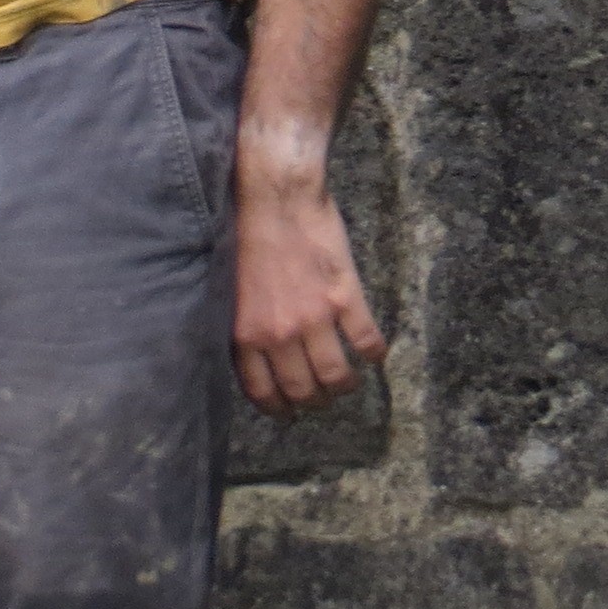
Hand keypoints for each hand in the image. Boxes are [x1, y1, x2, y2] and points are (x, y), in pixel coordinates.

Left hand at [230, 120, 383, 415]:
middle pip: (303, 390)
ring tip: (348, 382)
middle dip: (314, 401)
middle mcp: (280, 333)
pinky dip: (374, 353)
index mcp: (246, 333)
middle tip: (321, 397)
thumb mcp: (233, 289)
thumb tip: (254, 356)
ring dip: (344, 386)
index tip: (287, 412)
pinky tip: (374, 352)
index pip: (263, 390)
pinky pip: (366, 342)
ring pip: (336, 376)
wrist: (276, 196)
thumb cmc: (248, 234)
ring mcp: (314, 319)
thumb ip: (244, 326)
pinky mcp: (344, 299)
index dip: (278, 408)